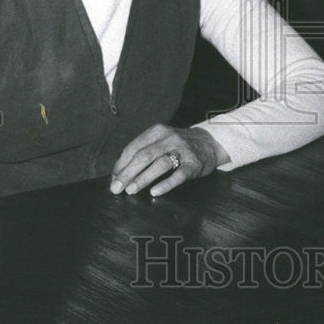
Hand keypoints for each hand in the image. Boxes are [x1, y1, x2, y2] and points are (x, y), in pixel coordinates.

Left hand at [110, 124, 227, 197]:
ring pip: (160, 164)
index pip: (133, 148)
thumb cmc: (178, 145)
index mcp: (157, 131)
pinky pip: (179, 175)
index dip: (121, 165)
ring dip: (143, 178)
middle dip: (128, 173)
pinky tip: (155, 192)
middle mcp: (170, 138)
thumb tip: (118, 174)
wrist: (210, 142)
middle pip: (144, 155)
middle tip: (116, 188)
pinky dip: (166, 184)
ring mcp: (183, 150)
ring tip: (131, 190)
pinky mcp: (194, 164)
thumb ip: (142, 152)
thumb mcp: (160, 140)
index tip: (113, 179)